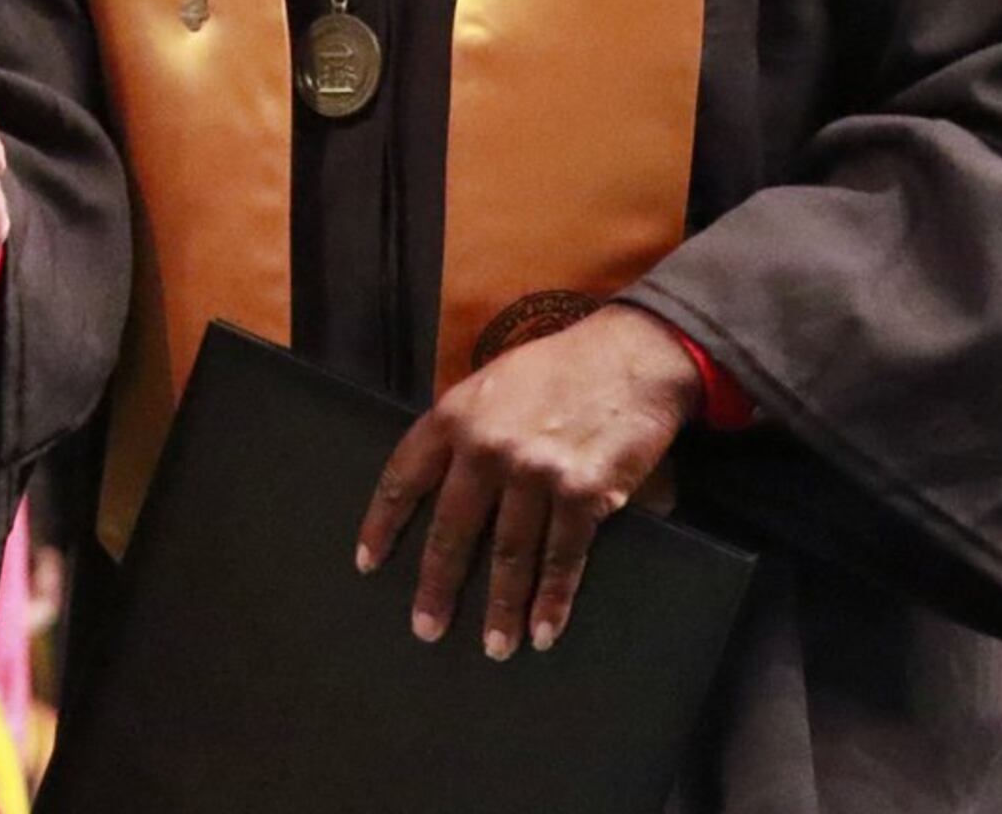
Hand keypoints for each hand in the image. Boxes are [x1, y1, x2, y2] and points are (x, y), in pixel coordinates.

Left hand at [353, 304, 699, 659]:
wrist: (632, 354)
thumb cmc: (561, 367)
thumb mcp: (494, 383)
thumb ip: (465, 429)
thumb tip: (442, 484)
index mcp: (456, 416)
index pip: (403, 478)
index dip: (383, 526)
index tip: (368, 564)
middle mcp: (488, 447)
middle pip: (451, 530)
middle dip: (438, 586)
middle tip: (427, 628)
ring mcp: (535, 472)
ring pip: (508, 554)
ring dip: (501, 608)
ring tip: (495, 646)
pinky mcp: (582, 493)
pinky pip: (561, 558)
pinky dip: (552, 600)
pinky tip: (543, 630)